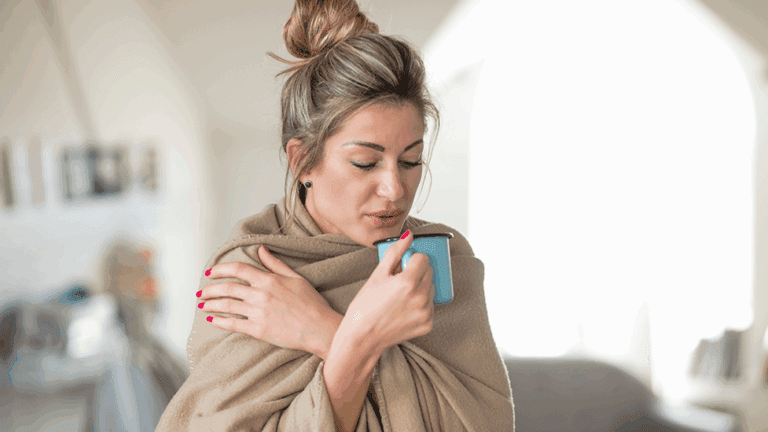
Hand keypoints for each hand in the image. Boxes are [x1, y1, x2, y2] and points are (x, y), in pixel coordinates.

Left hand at [199, 246, 341, 358]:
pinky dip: (220, 321)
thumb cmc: (311, 303)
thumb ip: (275, 264)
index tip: (210, 272)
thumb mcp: (295, 278)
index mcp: (269, 280)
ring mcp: (258, 313)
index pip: (238, 270)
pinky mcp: (259, 330)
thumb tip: (261, 250)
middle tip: (201, 293)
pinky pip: (233, 324)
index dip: (221, 270)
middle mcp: (260, 295)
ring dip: (211, 304)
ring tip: (202, 305)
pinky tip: (212, 320)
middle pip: (228, 288)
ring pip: (227, 305)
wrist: (319, 328)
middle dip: (210, 289)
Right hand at [342, 231, 434, 355]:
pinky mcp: (427, 324)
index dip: (411, 259)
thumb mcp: (377, 275)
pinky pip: (430, 306)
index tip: (401, 266)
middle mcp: (420, 298)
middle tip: (399, 280)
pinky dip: (421, 304)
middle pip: (429, 272)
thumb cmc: (366, 304)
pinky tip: (404, 308)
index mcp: (408, 282)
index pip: (423, 258)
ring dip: (420, 287)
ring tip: (401, 296)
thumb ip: (395, 252)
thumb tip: (409, 235)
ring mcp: (425, 313)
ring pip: (430, 288)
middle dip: (417, 272)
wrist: (362, 337)